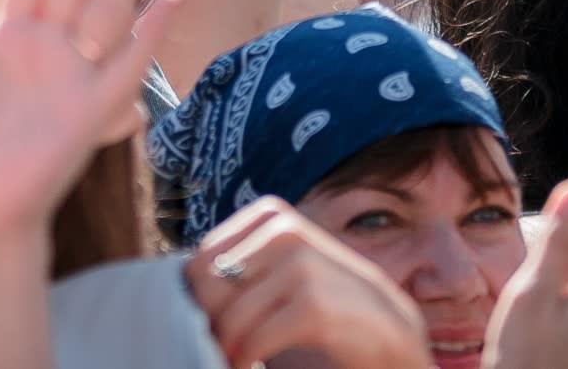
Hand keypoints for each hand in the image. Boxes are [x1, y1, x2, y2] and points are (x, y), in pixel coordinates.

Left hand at [185, 198, 425, 368]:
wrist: (390, 332)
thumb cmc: (324, 305)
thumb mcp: (281, 272)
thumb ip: (239, 268)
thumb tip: (177, 285)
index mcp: (270, 215)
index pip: (201, 258)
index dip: (198, 299)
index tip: (209, 325)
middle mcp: (283, 230)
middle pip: (208, 285)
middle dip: (208, 323)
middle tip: (219, 346)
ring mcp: (300, 264)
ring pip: (228, 316)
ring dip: (226, 348)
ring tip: (231, 359)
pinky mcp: (312, 304)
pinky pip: (253, 339)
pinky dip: (244, 360)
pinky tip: (248, 367)